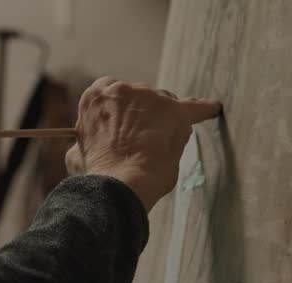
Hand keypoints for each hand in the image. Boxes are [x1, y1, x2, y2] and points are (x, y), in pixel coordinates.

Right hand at [65, 77, 220, 210]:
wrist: (118, 185)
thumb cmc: (97, 174)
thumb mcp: (78, 154)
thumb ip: (88, 140)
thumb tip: (87, 146)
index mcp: (95, 97)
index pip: (113, 94)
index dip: (121, 113)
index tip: (124, 128)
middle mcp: (122, 88)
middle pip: (142, 97)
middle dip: (144, 117)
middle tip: (141, 144)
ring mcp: (150, 97)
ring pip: (165, 104)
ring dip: (164, 122)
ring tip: (158, 149)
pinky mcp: (175, 112)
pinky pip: (195, 108)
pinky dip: (204, 109)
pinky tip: (213, 109)